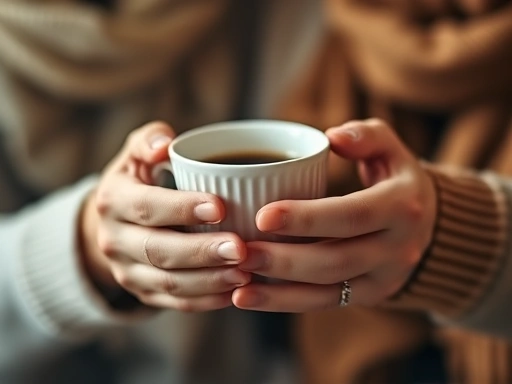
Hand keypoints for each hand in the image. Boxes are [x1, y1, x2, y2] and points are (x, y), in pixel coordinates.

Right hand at [80, 121, 249, 311]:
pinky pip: (174, 303)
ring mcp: (127, 271)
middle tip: (241, 248)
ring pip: (168, 283)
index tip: (220, 207)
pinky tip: (234, 293)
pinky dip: (205, 301)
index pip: (146, 206)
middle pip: (158, 250)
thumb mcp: (137, 153)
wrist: (118, 221)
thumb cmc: (141, 180)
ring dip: (208, 281)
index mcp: (113, 200)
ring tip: (245, 273)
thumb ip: (150, 140)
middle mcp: (114, 240)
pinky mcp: (143, 292)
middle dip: (201, 252)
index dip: (182, 208)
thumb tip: (165, 145)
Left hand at [232, 119, 435, 311]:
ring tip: (237, 281)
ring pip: (328, 291)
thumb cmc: (395, 180)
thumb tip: (333, 136)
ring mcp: (384, 278)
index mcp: (402, 207)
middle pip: (336, 260)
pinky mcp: (370, 296)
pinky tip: (249, 297)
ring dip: (278, 289)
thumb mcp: (391, 149)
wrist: (431, 226)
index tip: (263, 215)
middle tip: (241, 251)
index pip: (353, 214)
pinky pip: (324, 304)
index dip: (308, 218)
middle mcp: (398, 248)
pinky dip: (285, 303)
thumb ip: (366, 136)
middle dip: (285, 259)